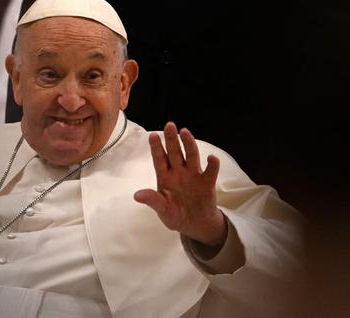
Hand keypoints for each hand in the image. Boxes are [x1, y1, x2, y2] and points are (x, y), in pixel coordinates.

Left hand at [134, 122, 226, 245]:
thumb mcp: (162, 210)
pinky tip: (211, 158)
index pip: (159, 159)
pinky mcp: (207, 183)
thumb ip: (152, 201)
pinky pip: (210, 171)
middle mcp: (179, 172)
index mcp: (165, 177)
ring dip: (189, 144)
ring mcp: (193, 175)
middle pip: (174, 152)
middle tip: (169, 125)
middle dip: (171, 139)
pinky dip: (212, 164)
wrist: (195, 225)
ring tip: (185, 132)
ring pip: (191, 156)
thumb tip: (137, 195)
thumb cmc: (175, 215)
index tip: (152, 135)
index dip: (156, 147)